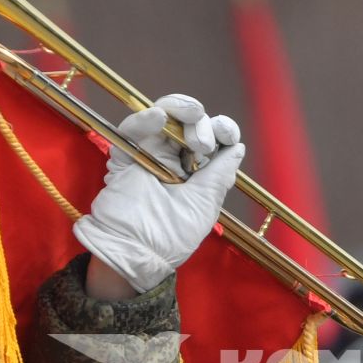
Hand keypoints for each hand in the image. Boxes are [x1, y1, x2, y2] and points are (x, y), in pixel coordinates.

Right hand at [74, 93, 243, 295]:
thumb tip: (237, 148)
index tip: (227, 134)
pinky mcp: (125, 156)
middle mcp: (174, 161)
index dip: (222, 130)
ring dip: (179, 109)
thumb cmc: (172, 236)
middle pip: (189, 123)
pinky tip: (159, 116)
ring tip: (192, 115)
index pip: (212, 140)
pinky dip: (144, 119)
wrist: (136, 253)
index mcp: (196, 173)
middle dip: (202, 124)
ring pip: (163, 117)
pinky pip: (131, 130)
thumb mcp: (205, 204)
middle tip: (203, 144)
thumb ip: (219, 175)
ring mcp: (149, 156)